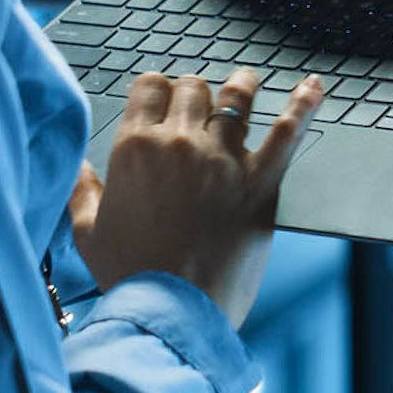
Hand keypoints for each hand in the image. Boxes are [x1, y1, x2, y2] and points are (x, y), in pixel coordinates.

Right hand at [69, 65, 323, 333]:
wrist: (173, 311)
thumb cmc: (132, 276)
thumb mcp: (89, 233)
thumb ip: (83, 192)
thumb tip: (80, 168)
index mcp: (136, 147)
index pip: (150, 86)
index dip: (157, 88)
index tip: (163, 96)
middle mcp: (181, 142)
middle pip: (193, 87)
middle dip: (195, 91)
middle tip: (200, 102)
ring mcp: (224, 159)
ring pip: (236, 98)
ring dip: (241, 85)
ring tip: (246, 81)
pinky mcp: (260, 183)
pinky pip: (287, 133)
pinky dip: (303, 105)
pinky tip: (313, 87)